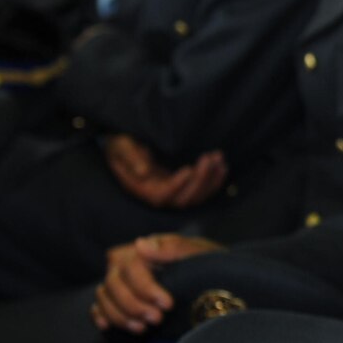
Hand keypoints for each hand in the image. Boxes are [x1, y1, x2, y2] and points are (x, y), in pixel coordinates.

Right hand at [91, 232, 222, 331]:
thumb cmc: (205, 263)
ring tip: (142, 329)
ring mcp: (118, 282)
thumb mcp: (198, 252)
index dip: (145, 287)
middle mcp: (124, 264)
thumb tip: (141, 245)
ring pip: (104, 297)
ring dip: (120, 315)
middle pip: (113, 283)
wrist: (212, 281)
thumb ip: (173, 246)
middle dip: (133, 305)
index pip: (130, 266)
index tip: (167, 304)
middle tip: (157, 319)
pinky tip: (108, 327)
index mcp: (142, 249)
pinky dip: (102, 316)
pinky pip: (98, 307)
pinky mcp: (116, 300)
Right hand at [102, 134, 228, 208]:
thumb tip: (144, 171)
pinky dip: (214, 181)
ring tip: (218, 159)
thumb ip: (130, 156)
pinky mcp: (183, 186)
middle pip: (183, 199)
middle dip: (199, 180)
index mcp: (141, 188)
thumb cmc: (121, 143)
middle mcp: (159, 194)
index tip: (188, 169)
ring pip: (196, 197)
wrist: (126, 144)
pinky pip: (201, 191)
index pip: (161, 195)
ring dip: (211, 180)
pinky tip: (222, 166)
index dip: (177, 185)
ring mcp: (173, 191)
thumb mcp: (121, 145)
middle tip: (208, 158)